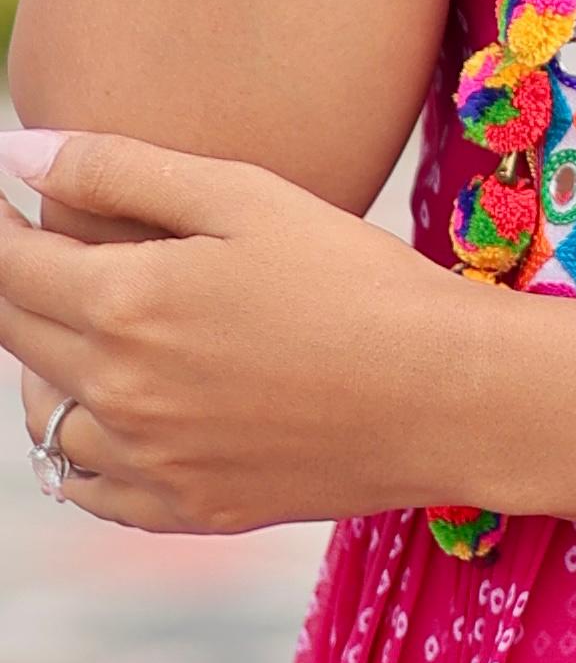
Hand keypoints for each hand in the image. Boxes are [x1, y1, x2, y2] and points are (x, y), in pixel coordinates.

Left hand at [1, 135, 488, 534]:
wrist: (445, 393)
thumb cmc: (357, 277)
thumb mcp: (247, 197)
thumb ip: (121, 170)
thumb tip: (16, 151)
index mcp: (125, 306)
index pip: (7, 266)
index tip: (14, 206)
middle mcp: (118, 394)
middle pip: (16, 338)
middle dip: (20, 287)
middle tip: (53, 254)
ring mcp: (149, 463)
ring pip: (45, 421)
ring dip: (49, 371)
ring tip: (94, 333)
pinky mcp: (188, 510)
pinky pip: (92, 489)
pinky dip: (84, 452)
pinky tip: (124, 416)